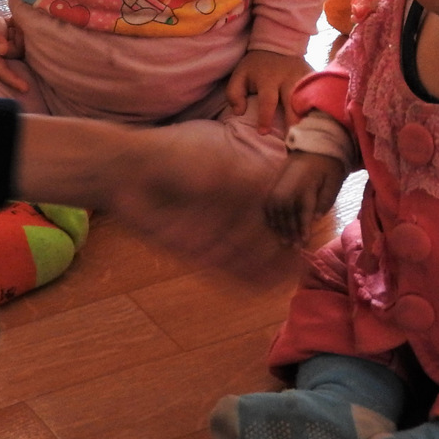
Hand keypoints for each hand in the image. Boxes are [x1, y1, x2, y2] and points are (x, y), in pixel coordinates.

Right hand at [0, 5, 27, 91]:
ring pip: (18, 41)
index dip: (13, 80)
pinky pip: (16, 29)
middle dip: (19, 43)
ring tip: (18, 22)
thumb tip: (4, 50)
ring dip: (20, 32)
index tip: (26, 89)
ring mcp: (1, 41)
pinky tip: (17, 17)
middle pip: (15, 53)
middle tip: (18, 31)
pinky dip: (18, 24)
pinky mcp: (4, 30)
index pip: (1, 71)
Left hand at [95, 121, 297, 282]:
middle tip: (304, 261)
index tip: (309, 230)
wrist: (129, 172)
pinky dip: (243, 277)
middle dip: (280, 248)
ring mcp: (210, 232)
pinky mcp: (194, 251)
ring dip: (266, 266)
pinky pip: (223, 268)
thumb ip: (250, 179)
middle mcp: (224, 211)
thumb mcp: (221, 159)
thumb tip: (280, 191)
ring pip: (244, 254)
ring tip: (290, 276)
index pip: (268, 207)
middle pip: (259, 235)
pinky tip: (262, 284)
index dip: (288, 220)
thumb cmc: (176, 154)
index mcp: (233, 185)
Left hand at [226, 49, 310, 132]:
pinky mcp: (313, 76)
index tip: (263, 132)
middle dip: (294, 120)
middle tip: (295, 138)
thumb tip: (239, 112)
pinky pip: (317, 92)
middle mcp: (288, 77)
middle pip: (293, 101)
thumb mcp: (239, 75)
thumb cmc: (256, 66)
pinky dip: (318, 106)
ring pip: (308, 97)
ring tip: (310, 131)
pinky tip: (320, 119)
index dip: (265, 118)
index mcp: (268, 78)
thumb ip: (234, 94)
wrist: (278, 44)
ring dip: (308, 114)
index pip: (268, 100)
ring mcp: (303, 76)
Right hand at [264, 151, 346, 246]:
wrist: (313, 145)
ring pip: (275, 210)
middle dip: (289, 231)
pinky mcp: (273, 182)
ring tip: (284, 241)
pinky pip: (267, 203)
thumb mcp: (334, 180)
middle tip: (293, 247)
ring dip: (279, 227)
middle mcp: (288, 186)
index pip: (303, 212)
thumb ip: (327, 200)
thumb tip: (316, 218)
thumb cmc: (327, 165)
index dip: (303, 228)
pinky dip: (270, 216)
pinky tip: (274, 226)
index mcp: (305, 185)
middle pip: (287, 214)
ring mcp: (278, 184)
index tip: (304, 242)